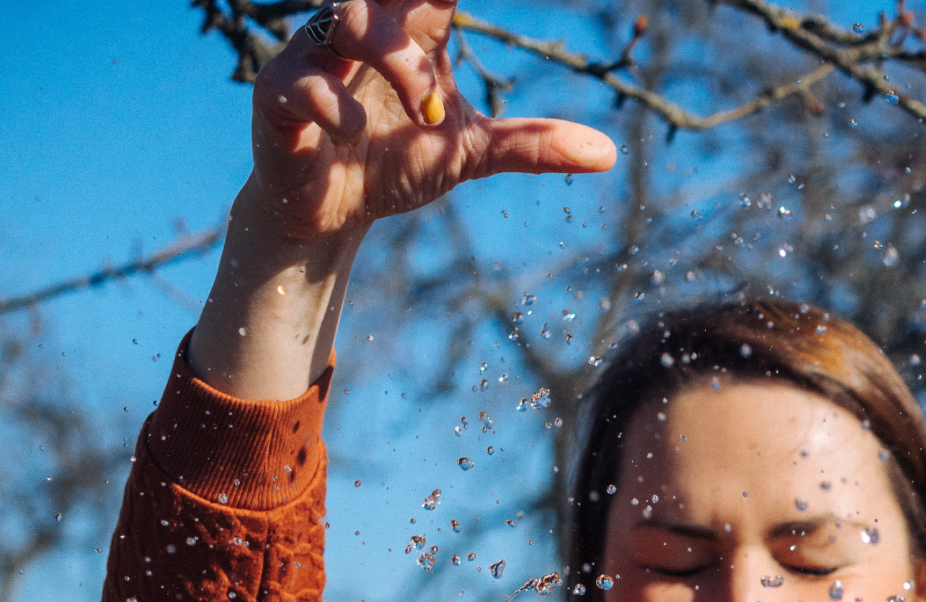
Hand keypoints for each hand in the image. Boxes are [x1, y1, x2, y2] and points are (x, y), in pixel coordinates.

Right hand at [191, 1, 613, 400]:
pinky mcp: (278, 97)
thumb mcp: (470, 152)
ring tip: (424, 117)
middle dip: (421, 26)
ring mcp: (315, 56)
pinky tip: (353, 135)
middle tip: (450, 85)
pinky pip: (304, 85)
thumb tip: (608, 153)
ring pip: (352, 23)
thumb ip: (532, 144)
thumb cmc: (394, 162)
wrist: (330, 215)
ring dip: (396, 65)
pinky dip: (336, 108)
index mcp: (408, 30)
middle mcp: (361, 29)